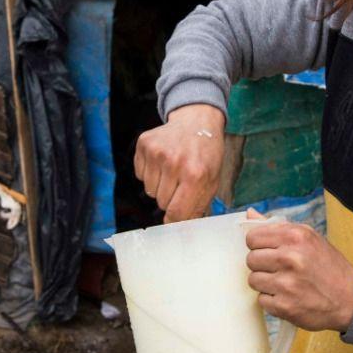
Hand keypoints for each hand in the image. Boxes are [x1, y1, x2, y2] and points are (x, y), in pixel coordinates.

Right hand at [133, 104, 225, 222]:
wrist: (197, 121)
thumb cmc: (206, 153)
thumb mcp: (212, 180)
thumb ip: (199, 206)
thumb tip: (185, 231)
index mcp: (196, 174)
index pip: (177, 212)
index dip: (175, 221)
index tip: (173, 221)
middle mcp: (175, 162)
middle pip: (161, 202)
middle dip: (170, 198)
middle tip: (180, 183)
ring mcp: (157, 152)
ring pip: (149, 190)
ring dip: (159, 185)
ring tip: (172, 170)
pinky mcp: (144, 144)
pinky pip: (140, 174)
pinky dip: (149, 172)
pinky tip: (162, 160)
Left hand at [245, 211, 352, 331]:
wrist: (351, 299)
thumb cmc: (328, 266)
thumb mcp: (309, 237)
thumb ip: (278, 227)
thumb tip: (249, 214)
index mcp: (295, 236)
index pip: (252, 238)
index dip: (258, 246)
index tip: (268, 251)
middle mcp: (290, 258)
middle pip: (251, 259)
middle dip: (261, 265)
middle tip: (279, 269)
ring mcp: (286, 284)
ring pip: (253, 280)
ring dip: (266, 283)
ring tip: (284, 283)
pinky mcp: (285, 306)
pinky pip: (262, 300)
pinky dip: (272, 300)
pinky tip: (288, 297)